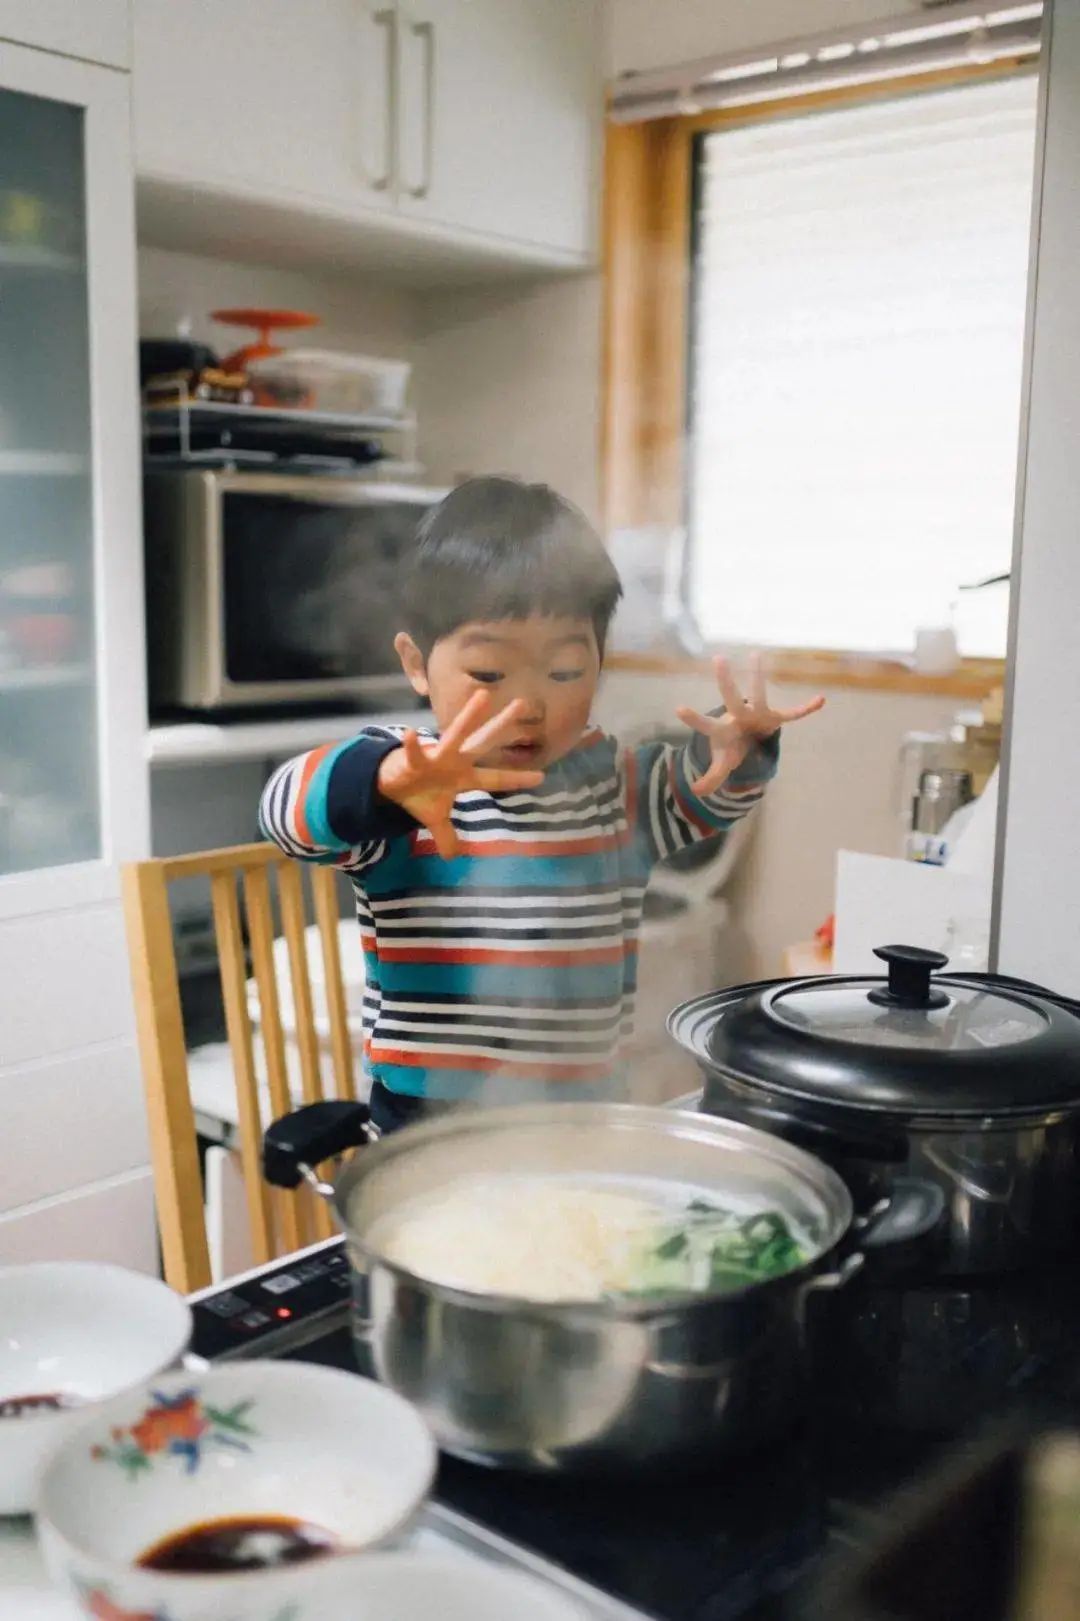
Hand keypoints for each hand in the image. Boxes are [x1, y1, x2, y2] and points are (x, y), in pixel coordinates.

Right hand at [377, 691, 543, 858]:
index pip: (496, 779)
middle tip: (522, 704)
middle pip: (483, 742)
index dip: (517, 779)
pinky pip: (413, 752)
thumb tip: (453, 858)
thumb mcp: (435, 819)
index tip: (542, 776)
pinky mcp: (414, 760)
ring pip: (456, 734)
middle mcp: (456, 761)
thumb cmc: (418, 794)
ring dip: (469, 717)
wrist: (391, 784)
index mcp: (464, 777)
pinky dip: (411, 745)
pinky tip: (411, 734)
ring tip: (483, 696)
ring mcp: (436, 757)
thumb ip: (447, 836)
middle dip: (502, 726)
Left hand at [676, 653, 824, 796]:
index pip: (706, 725)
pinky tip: (820, 701)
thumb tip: (696, 791)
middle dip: (725, 682)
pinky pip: (793, 714)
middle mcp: (738, 716)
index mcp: (722, 729)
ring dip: (757, 676)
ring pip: (758, 694)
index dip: (694, 719)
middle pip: (731, 700)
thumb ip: (711, 777)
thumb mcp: (722, 764)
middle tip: (719, 659)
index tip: (678, 709)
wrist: (748, 737)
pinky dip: (806, 709)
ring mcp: (757, 714)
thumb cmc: (731, 746)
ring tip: (756, 654)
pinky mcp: (775, 717)